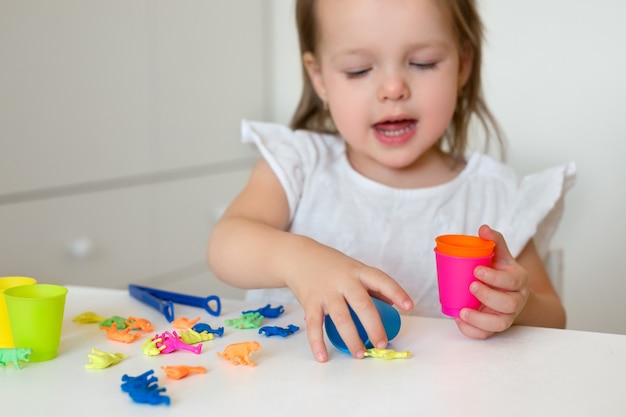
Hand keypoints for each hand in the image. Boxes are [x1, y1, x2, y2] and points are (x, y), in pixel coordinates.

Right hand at [284, 239, 413, 361]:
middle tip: (382, 343)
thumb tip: (392, 305)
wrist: (299, 257)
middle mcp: (343, 280)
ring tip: (360, 354)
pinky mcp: (310, 301)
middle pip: (362, 304)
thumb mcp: (354, 268)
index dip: (396, 292)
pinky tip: (323, 356)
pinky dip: (318, 343)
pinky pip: (315, 325)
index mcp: (358, 271)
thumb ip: (372, 285)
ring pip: (341, 318)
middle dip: (374, 326)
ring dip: (351, 338)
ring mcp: (326, 291)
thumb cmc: (332, 266)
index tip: (409, 306)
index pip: (381, 280)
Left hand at [455, 225, 529, 338]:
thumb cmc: (502, 272)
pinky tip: (460, 321)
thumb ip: (494, 242)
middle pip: (509, 304)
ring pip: (500, 324)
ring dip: (481, 319)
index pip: (514, 280)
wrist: (510, 294)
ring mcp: (507, 316)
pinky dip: (473, 331)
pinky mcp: (496, 328)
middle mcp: (517, 300)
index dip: (496, 277)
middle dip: (489, 296)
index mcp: (520, 280)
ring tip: (463, 311)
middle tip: (471, 286)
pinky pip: (487, 335)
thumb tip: (483, 228)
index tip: (477, 270)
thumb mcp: (501, 255)